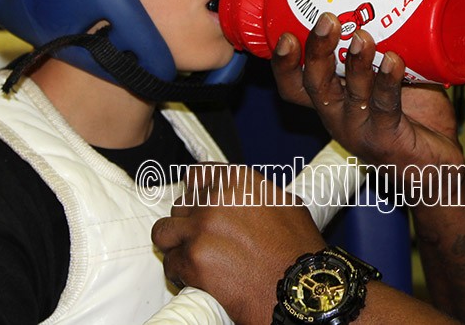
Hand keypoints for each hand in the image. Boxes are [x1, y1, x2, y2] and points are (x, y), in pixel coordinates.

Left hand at [151, 163, 326, 324]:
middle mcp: (215, 200)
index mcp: (237, 181)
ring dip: (175, 244)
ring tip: (189, 256)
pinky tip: (193, 276)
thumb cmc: (299, 250)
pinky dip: (178, 271)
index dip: (197, 194)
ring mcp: (200, 229)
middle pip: (181, 206)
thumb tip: (250, 197)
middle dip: (189, 223)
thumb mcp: (287, 205)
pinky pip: (170, 263)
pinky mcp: (192, 260)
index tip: (198, 206)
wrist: (299, 287)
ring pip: (165, 232)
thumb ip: (258, 195)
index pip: (197, 177)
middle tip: (202, 239)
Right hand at [271, 13, 464, 179]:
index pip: (294, 86)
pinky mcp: (387, 139)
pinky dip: (388, 82)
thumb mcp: (392, 77)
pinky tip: (393, 61)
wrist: (438, 168)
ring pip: (349, 94)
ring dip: (355, 63)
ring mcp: (361, 130)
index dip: (283, 64)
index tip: (284, 34)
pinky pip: (385, 107)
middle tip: (327, 20)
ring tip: (363, 36)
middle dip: (317, 51)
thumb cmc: (413, 117)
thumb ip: (392, 43)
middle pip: (314, 86)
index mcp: (332, 100)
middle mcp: (338, 116)